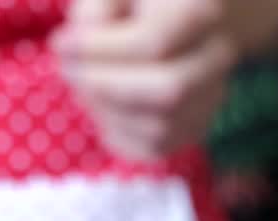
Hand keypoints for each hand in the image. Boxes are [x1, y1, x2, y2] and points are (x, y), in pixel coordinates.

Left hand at [52, 0, 239, 160]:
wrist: (173, 20)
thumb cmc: (131, 3)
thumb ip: (95, 13)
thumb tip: (78, 51)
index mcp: (200, 7)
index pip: (155, 40)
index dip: (100, 48)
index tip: (60, 42)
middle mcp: (217, 55)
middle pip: (172, 90)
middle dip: (106, 86)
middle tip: (68, 69)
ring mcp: (211, 96)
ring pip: (160, 126)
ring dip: (106, 111)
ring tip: (83, 84)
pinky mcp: (192, 127)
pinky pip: (152, 148)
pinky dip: (116, 133)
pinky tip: (102, 106)